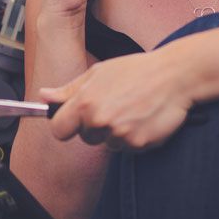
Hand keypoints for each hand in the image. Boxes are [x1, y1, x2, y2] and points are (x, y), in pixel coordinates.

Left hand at [40, 50, 194, 150]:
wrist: (174, 76)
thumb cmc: (136, 70)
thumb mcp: (98, 72)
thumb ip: (69, 89)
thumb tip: (44, 96)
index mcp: (85, 102)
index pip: (58, 130)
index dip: (64, 125)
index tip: (72, 121)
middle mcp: (99, 121)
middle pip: (85, 137)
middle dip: (95, 126)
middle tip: (114, 105)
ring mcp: (119, 134)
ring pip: (107, 143)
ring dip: (116, 132)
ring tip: (131, 109)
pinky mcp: (138, 144)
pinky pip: (128, 148)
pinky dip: (134, 137)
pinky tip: (143, 118)